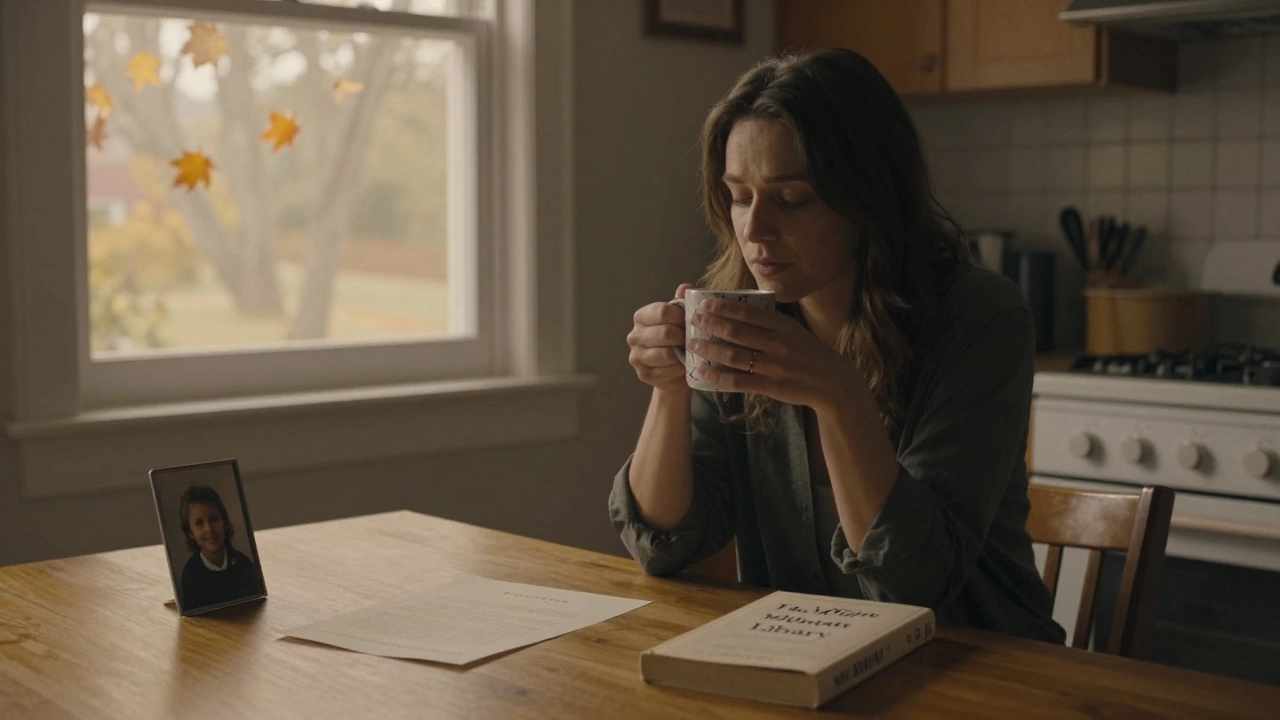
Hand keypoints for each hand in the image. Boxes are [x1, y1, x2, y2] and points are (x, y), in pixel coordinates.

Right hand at [627, 284, 693, 393]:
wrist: (674, 371)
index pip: (663, 311)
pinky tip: (683, 365)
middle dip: (684, 337)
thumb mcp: (680, 319)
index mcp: (641, 316)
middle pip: (665, 333)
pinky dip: (679, 368)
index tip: (692, 322)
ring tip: (689, 352)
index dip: (682, 317)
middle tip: (693, 340)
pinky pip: (666, 371)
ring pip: (666, 354)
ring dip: (682, 354)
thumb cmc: (677, 340)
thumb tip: (685, 287)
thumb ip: (681, 303)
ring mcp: (636, 356)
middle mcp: (634, 335)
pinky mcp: (643, 374)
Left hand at [687, 298, 857, 410]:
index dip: (724, 307)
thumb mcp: (794, 331)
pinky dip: (718, 376)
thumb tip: (738, 309)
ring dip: (710, 349)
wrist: (833, 383)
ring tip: (692, 343)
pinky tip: (703, 371)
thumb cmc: (809, 353)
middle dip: (711, 324)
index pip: (749, 312)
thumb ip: (770, 322)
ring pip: (734, 356)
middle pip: (737, 332)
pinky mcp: (770, 386)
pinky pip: (739, 381)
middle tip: (693, 320)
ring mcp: (774, 366)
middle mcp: (778, 344)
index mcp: (784, 326)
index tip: (705, 303)